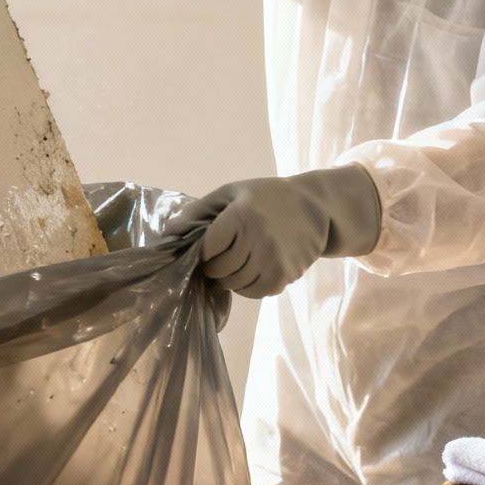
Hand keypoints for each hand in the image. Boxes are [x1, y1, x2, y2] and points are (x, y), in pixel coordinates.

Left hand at [172, 165, 382, 298]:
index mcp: (241, 215)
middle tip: (219, 258)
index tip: (206, 248)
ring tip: (236, 263)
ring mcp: (273, 260)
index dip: (202, 252)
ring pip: (235, 284)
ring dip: (229, 278)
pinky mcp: (285, 276)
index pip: (207, 248)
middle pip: (219, 269)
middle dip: (213, 267)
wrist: (315, 208)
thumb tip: (169, 233)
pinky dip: (248, 286)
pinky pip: (255, 292)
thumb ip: (198, 210)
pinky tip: (252, 270)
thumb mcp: (231, 193)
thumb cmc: (265, 197)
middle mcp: (258, 239)